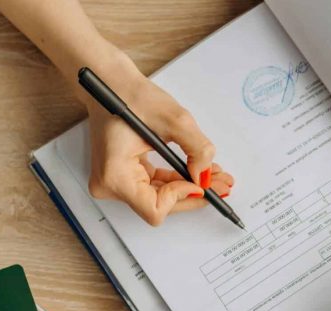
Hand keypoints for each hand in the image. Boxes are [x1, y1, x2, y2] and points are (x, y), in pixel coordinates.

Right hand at [0, 1, 233, 224]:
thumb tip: (205, 174)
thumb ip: (197, 149)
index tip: (200, 182)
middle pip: (159, 206)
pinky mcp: (121, 175)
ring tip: (215, 177)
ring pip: (159, 198)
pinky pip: (153, 187)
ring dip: (187, 188)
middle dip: (192, 194)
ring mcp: (113, 182)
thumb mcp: (175, 120)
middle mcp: (109, 184)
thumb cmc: (130, 95)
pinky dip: (175, 181)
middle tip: (221, 184)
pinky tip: (195, 172)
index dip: (181, 197)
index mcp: (114, 175)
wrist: (109, 82)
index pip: (155, 208)